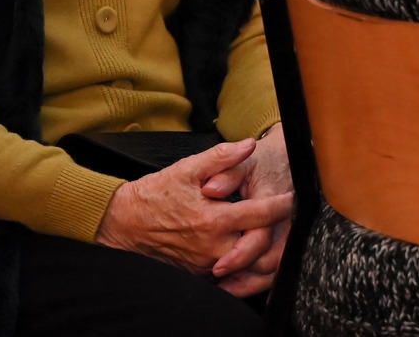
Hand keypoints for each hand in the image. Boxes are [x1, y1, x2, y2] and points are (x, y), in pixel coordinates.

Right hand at [92, 139, 294, 277]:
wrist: (125, 223)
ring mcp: (208, 264)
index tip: (292, 196)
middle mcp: (214, 247)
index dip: (282, 205)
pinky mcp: (200, 273)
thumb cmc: (155, 194)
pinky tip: (247, 247)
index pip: (261, 215)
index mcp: (214, 219)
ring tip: (272, 232)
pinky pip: (231, 272)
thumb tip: (247, 145)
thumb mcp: (186, 168)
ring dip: (264, 250)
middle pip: (262, 246)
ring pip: (249, 264)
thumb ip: (221, 157)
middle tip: (288, 218)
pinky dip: (243, 262)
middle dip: (279, 232)